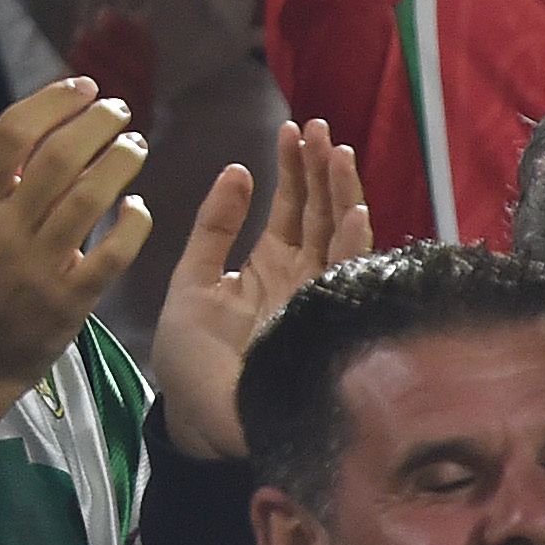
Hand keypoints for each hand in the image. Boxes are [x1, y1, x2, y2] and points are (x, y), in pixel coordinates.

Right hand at [0, 77, 149, 439]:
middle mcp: (3, 228)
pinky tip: (138, 206)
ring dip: (121, 162)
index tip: (84, 88)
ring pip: (90, 198)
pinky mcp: (70, 299)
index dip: (54, 102)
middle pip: (58, 157)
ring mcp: (38, 265)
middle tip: (119, 110)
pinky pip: (113, 253)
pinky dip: (133, 223)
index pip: (13, 132)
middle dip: (97, 123)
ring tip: (136, 145)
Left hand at [149, 120, 370, 461]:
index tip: (292, 127)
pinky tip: (355, 212)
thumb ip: (214, 227)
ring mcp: (315, 302)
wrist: (193, 417)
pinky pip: (347, 280)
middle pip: (321, 216)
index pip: (292, 208)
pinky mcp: (323, 323)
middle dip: (322, 171)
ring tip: (336, 153)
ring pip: (340, 240)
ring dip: (342, 196)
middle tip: (320, 129)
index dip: (294, 168)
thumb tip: (236, 170)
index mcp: (269, 267)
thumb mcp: (192, 279)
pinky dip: (354, 247)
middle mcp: (300, 281)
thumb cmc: (189, 357)